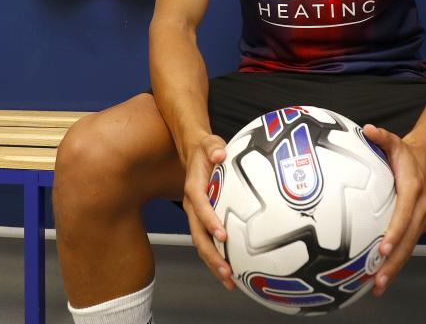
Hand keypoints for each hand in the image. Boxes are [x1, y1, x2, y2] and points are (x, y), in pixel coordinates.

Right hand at [182, 133, 235, 290]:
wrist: (193, 153)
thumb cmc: (206, 149)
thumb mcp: (210, 143)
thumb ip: (214, 148)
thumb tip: (219, 154)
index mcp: (194, 188)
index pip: (200, 207)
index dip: (209, 221)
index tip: (222, 234)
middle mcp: (192, 206)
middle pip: (198, 235)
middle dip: (211, 255)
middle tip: (226, 271)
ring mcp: (196, 216)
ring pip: (202, 244)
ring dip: (213, 263)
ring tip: (230, 281)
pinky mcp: (203, 221)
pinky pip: (208, 242)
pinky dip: (217, 258)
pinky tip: (233, 273)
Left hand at [362, 123, 425, 296]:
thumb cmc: (406, 152)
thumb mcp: (394, 141)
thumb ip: (381, 136)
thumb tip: (367, 129)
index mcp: (413, 189)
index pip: (404, 214)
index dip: (395, 231)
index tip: (384, 247)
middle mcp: (421, 207)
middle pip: (409, 240)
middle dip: (395, 261)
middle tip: (377, 279)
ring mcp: (421, 219)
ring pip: (410, 247)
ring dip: (395, 268)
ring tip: (377, 286)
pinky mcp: (418, 226)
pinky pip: (408, 246)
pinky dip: (397, 262)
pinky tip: (380, 276)